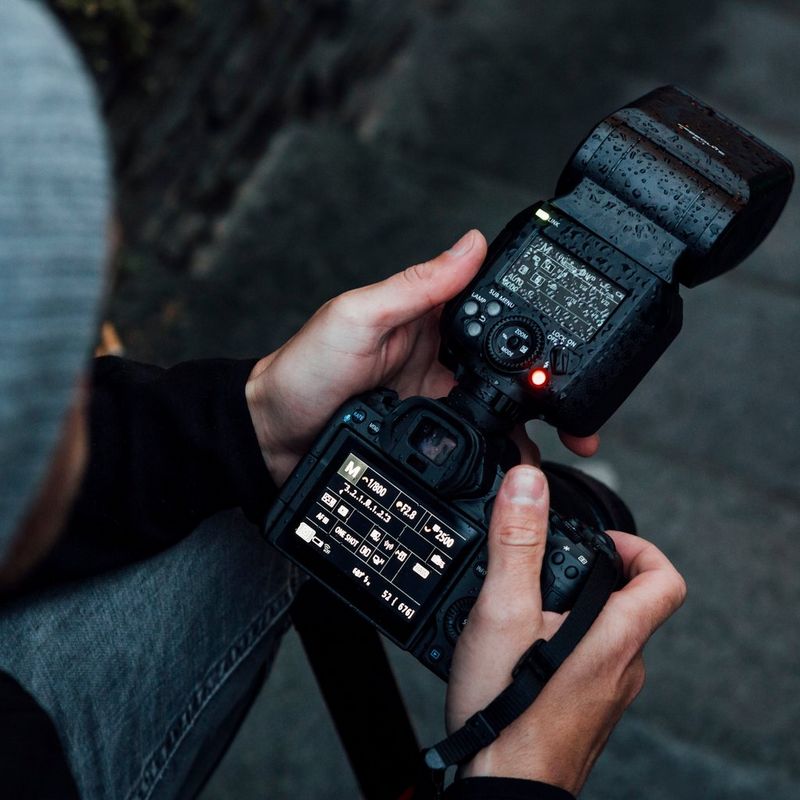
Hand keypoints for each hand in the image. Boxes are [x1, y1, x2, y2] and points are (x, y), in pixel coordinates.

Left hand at [246, 231, 597, 484]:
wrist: (273, 437)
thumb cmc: (304, 369)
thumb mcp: (357, 317)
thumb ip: (415, 287)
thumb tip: (470, 243)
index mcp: (429, 317)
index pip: (495, 312)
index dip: (537, 324)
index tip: (575, 341)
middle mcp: (441, 357)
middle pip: (510, 368)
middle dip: (550, 389)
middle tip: (581, 416)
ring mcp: (439, 400)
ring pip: (501, 412)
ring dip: (531, 428)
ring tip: (562, 446)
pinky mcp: (431, 437)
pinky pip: (476, 445)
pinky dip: (500, 455)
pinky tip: (517, 468)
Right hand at [446, 465, 685, 794]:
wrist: (502, 786)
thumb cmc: (508, 711)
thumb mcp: (504, 610)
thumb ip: (517, 542)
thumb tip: (528, 483)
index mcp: (616, 633)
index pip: (663, 578)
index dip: (640, 547)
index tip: (604, 538)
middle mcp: (621, 665)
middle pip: (630, 603)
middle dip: (591, 573)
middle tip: (546, 564)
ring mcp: (603, 692)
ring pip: (602, 633)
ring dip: (571, 608)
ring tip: (522, 604)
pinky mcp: (581, 709)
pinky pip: (583, 662)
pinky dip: (559, 642)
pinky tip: (518, 649)